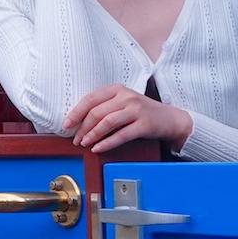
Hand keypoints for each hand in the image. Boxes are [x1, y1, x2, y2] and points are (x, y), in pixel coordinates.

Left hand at [64, 83, 192, 151]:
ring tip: (84, 143)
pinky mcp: (144, 124)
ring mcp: (136, 110)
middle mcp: (126, 97)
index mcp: (117, 89)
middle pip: (96, 112)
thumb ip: (105, 107)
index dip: (76, 112)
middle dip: (82, 128)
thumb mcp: (123, 103)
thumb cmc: (142, 112)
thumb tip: (79, 121)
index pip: (90, 99)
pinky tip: (98, 148)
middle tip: (75, 139)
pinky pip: (121, 135)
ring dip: (92, 135)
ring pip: (107, 123)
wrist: (171, 118)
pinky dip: (107, 143)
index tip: (66, 124)